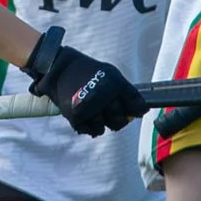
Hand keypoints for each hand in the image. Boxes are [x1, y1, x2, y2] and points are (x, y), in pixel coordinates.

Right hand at [24, 27, 146, 136]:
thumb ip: (126, 91)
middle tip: (115, 113)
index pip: (135, 103)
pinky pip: (90, 131)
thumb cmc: (88, 71)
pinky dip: (91, 127)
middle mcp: (102, 97)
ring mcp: (88, 108)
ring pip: (104, 127)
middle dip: (121, 118)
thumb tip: (141, 110)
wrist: (60, 69)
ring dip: (104, 123)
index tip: (138, 111)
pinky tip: (90, 117)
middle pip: (121, 120)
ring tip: (99, 112)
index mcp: (114, 84)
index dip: (139, 109)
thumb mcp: (111, 73)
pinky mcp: (76, 116)